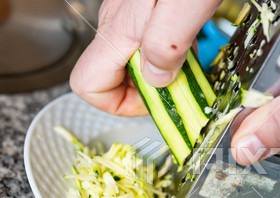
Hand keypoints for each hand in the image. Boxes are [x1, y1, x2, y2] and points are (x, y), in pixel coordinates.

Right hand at [70, 0, 220, 115]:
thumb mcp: (188, 6)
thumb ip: (167, 44)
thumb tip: (154, 79)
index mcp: (120, 30)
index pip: (88, 85)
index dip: (118, 104)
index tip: (153, 103)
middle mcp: (119, 25)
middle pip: (113, 79)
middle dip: (148, 91)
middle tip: (181, 84)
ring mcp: (132, 18)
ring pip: (133, 64)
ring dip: (163, 74)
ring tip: (190, 64)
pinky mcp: (147, 12)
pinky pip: (149, 45)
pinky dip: (170, 55)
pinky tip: (189, 45)